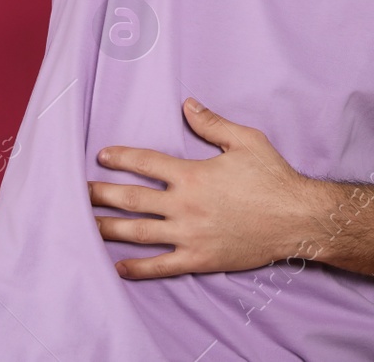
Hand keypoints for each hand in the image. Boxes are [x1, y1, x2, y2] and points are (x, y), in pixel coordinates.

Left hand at [89, 97, 319, 278]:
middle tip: (79, 192)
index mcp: (192, 174)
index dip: (121, 157)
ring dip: (109, 228)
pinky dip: (137, 268)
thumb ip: (212, 124)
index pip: (146, 163)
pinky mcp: (198, 259)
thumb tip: (187, 105)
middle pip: (132, 199)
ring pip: (139, 233)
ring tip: (85, 225)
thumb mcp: (245, 140)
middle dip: (101, 194)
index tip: (102, 156)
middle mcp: (184, 205)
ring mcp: (189, 235)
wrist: (295, 218)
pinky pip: (161, 266)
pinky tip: (118, 267)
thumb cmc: (272, 177)